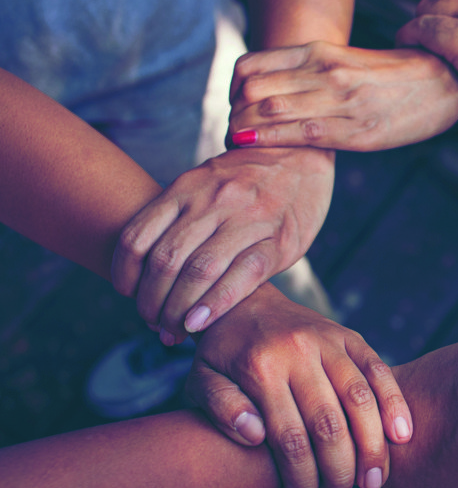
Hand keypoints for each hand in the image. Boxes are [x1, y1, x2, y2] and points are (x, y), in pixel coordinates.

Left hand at [112, 146, 334, 342]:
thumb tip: (145, 265)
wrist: (302, 157)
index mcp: (188, 186)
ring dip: (179, 310)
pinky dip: (216, 304)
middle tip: (154, 323)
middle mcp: (214, 199)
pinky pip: (243, 275)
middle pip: (165, 260)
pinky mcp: (281, 238)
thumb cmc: (248, 180)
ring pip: (199, 270)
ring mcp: (249, 217)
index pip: (137, 237)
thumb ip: (180, 214)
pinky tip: (201, 322)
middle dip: (151, 302)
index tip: (128, 294)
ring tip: (175, 330)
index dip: (124, 275)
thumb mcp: (205, 182)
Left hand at [185, 283, 412, 487]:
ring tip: (373, 482)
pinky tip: (401, 437)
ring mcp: (328, 340)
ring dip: (372, 447)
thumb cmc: (220, 354)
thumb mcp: (200, 380)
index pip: (289, 438)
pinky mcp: (349, 335)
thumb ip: (221, 409)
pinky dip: (394, 404)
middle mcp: (297, 351)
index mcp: (259, 368)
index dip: (300, 478)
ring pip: (361, 399)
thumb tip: (255, 435)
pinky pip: (379, 371)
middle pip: (330, 424)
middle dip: (339, 471)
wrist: (241, 300)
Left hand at [227, 43, 457, 150]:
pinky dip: (269, 141)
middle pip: (252, 90)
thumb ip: (312, 71)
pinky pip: (301, 133)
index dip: (230, 92)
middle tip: (232, 134)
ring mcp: (340, 99)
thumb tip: (276, 89)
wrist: (445, 79)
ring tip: (237, 145)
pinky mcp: (357, 129)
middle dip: (233, 115)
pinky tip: (252, 149)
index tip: (234, 111)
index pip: (250, 67)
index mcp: (319, 52)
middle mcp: (324, 71)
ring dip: (244, 130)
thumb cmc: (395, 76)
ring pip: (269, 110)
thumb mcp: (347, 61)